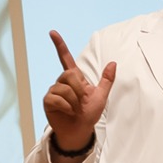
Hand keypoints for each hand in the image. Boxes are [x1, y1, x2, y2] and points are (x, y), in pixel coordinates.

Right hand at [41, 30, 115, 154]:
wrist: (80, 130)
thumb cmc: (89, 114)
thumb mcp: (101, 96)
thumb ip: (106, 80)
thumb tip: (113, 63)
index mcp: (74, 78)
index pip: (65, 58)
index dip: (60, 45)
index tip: (52, 32)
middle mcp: (62, 82)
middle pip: (69, 75)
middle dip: (79, 89)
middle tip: (82, 102)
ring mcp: (54, 91)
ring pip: (64, 89)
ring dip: (74, 101)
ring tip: (75, 109)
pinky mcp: (48, 101)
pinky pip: (57, 99)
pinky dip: (67, 107)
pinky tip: (68, 112)